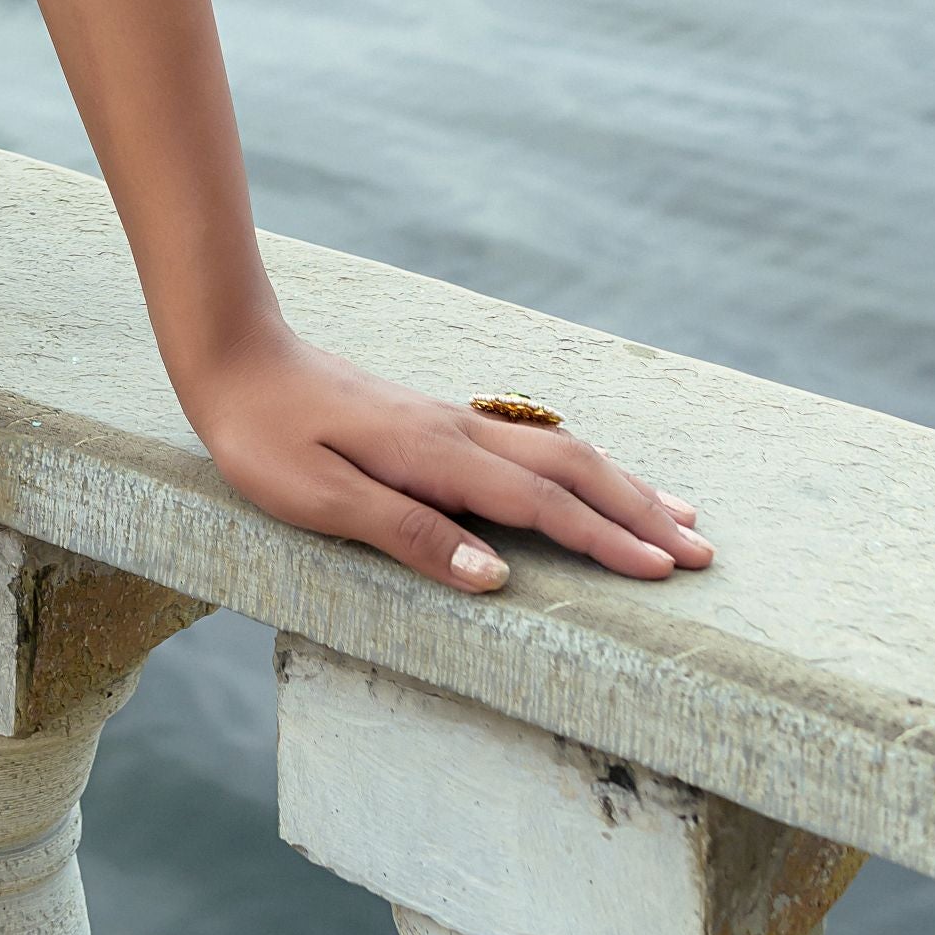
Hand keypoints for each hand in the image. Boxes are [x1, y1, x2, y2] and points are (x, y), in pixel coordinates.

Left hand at [183, 323, 712, 592]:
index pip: (541, 506)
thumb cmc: (264, 438)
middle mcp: (456, 432)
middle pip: (570, 471)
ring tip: (675, 513)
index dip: (605, 542)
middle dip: (638, 513)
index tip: (666, 573)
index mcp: (435, 457)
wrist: (232, 356)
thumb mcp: (320, 498)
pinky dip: (578, 466)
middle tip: (702, 552)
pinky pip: (527, 445)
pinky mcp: (434, 422)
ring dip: (619, 485)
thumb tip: (493, 578)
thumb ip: (407, 534)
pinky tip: (589, 477)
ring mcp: (449, 422)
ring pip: (555, 451)